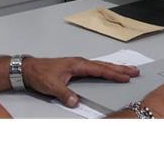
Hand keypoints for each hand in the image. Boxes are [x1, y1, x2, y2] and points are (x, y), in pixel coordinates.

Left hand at [22, 57, 139, 107]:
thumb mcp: (51, 85)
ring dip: (114, 68)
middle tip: (134, 71)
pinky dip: (104, 70)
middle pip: (104, 65)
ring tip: (127, 71)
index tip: (125, 77)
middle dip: (120, 69)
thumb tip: (75, 101)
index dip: (113, 73)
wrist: (29, 69)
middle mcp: (80, 63)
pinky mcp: (75, 69)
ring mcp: (78, 65)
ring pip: (100, 66)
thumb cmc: (40, 74)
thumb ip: (64, 93)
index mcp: (77, 65)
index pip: (99, 70)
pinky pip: (94, 68)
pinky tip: (108, 72)